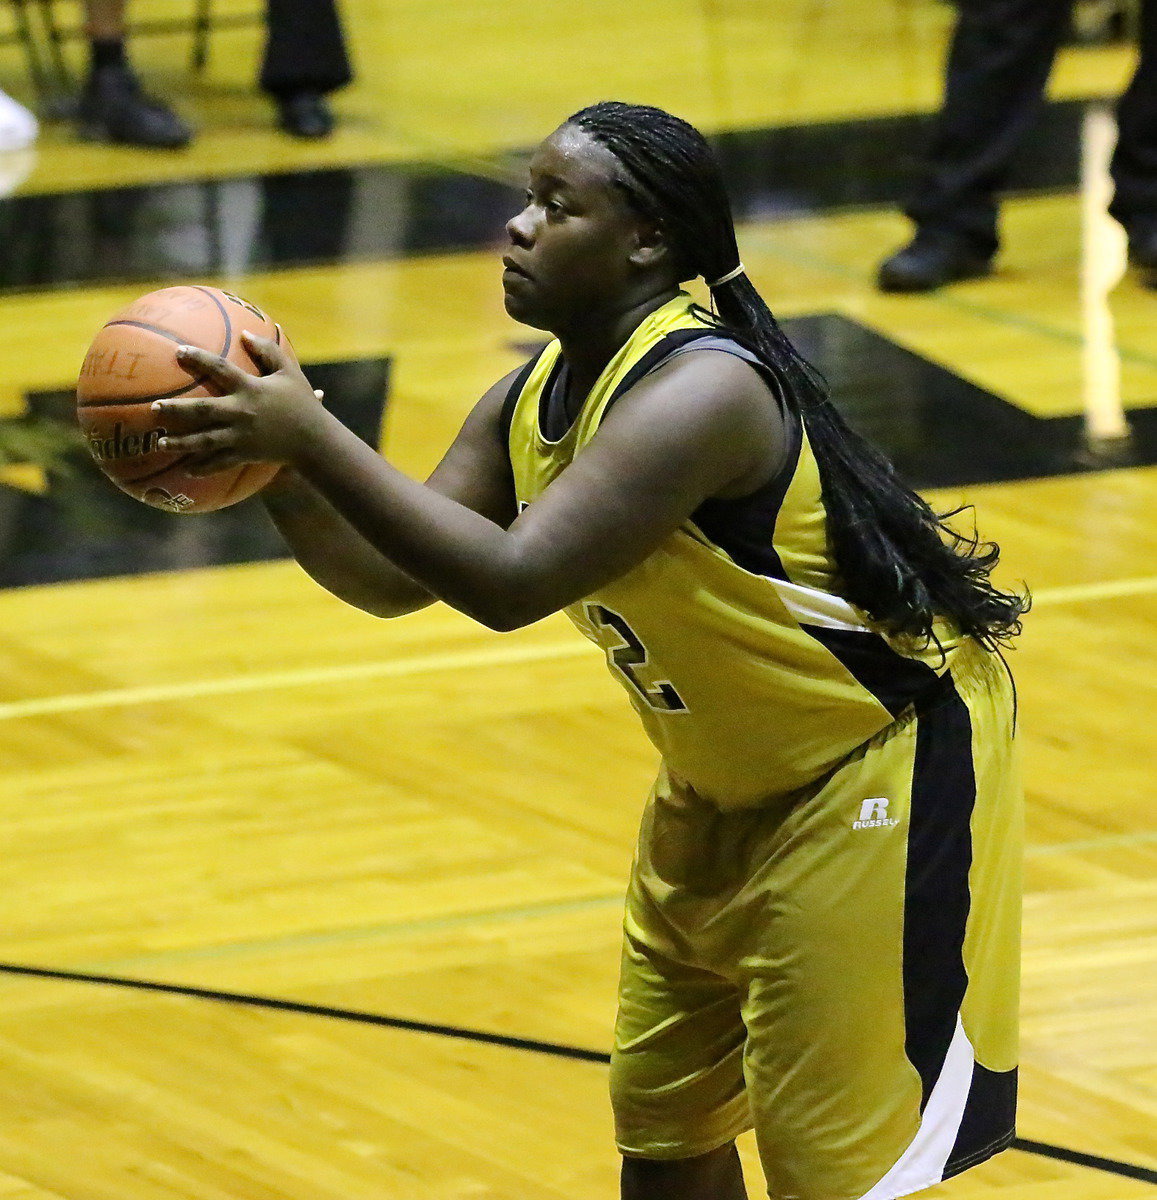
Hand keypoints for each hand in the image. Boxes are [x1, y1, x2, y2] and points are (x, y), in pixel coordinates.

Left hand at [152, 330, 325, 474]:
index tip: (179, 351)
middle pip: (202, 411)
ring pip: (205, 441)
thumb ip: (268, 351)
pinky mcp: (245, 454)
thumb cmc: (302, 404)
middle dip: (176, 410)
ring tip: (159, 442)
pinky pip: (219, 462)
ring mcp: (241, 437)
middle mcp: (241, 413)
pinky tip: (185, 470)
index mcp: (250, 389)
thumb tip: (245, 334)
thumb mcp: (290, 373)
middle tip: (154, 407)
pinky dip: (202, 468)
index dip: (199, 359)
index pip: (220, 370)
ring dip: (181, 442)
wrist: (314, 441)